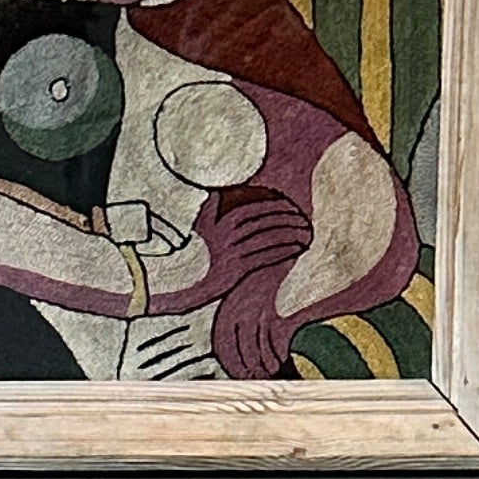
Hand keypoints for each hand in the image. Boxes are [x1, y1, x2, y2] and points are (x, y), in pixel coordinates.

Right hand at [155, 186, 311, 307]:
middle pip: (263, 220)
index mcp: (216, 221)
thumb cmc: (186, 257)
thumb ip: (208, 210)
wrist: (172, 283)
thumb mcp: (195, 229)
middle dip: (286, 217)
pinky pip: (266, 256)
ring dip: (290, 232)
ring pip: (268, 237)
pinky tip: (298, 248)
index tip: (288, 203)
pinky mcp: (235, 270)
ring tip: (306, 230)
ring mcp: (230, 251)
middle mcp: (223, 234)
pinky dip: (284, 250)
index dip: (273, 203)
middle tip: (303, 216)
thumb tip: (217, 195)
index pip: (251, 207)